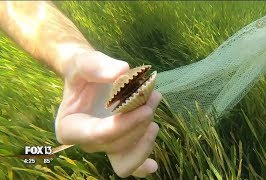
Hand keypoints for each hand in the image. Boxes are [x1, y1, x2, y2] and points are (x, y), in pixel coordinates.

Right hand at [55, 50, 161, 177]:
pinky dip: (141, 165)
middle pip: (116, 144)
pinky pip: (129, 165)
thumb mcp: (83, 62)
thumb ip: (96, 66)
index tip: (145, 109)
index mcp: (69, 127)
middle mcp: (86, 142)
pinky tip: (152, 165)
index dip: (123, 125)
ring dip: (145, 140)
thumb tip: (121, 72)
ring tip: (153, 107)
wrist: (90, 77)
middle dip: (138, 124)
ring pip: (125, 160)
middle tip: (152, 96)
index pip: (97, 134)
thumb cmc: (82, 71)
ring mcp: (104, 147)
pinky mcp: (118, 148)